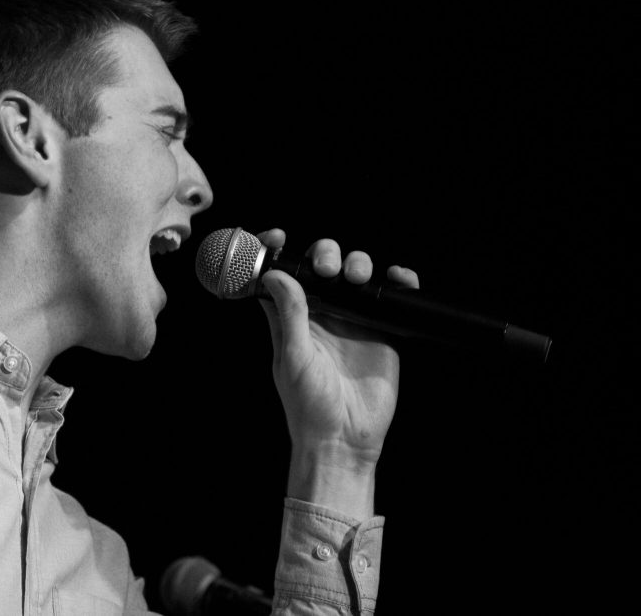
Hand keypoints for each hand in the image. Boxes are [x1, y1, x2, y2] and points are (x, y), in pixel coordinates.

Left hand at [256, 229, 419, 518]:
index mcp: (289, 318)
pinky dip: (397, 280)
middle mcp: (320, 313)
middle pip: (320, 265)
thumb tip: (275, 275)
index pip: (279, 275)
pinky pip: (389, 295)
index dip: (275, 251)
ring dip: (358, 262)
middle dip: (325, 253)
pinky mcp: (380, 329)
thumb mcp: (294, 357)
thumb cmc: (309, 404)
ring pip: (355, 273)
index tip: (277, 236)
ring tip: (358, 276)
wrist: (346, 437)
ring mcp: (351, 319)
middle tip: (329, 268)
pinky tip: (399, 279)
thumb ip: (289, 315)